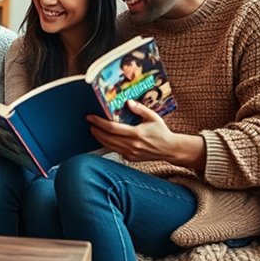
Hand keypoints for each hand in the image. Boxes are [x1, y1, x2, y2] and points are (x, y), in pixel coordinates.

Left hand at [87, 100, 204, 171]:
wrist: (170, 149)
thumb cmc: (162, 132)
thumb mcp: (153, 117)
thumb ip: (140, 109)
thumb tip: (128, 102)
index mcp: (136, 133)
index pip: (112, 128)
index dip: (99, 122)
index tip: (90, 117)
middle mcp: (132, 145)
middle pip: (107, 138)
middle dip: (96, 130)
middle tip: (89, 122)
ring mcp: (130, 153)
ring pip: (109, 146)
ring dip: (99, 137)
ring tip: (93, 129)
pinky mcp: (130, 158)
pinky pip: (115, 150)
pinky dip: (107, 144)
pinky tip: (104, 137)